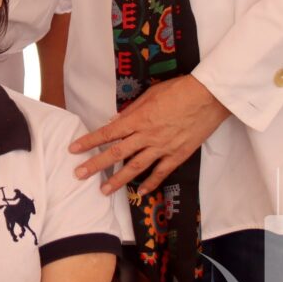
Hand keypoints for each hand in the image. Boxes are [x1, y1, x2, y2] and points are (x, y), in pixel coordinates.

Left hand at [69, 74, 229, 196]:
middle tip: (79, 174)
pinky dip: (151, 183)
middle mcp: (147, 136)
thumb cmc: (179, 90)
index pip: (108, 133)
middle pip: (117, 153)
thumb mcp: (150, 95)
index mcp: (138, 119)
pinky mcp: (179, 155)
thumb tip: (114, 121)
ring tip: (104, 190)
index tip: (74, 149)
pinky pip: (162, 172)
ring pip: (136, 167)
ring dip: (118, 180)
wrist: (209, 97)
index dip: (89, 141)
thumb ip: (131, 111)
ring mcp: (163, 147)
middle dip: (96, 165)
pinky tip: (141, 191)